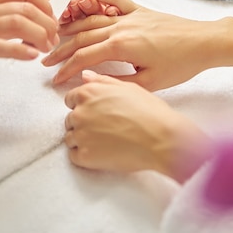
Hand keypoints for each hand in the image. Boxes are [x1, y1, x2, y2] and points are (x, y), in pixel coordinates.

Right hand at [0, 0, 58, 89]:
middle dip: (47, 23)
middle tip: (53, 39)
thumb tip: (32, 19)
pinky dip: (21, 51)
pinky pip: (2, 46)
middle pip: (26, 7)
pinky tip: (31, 57)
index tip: (51, 19)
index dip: (45, 3)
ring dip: (39, 36)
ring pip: (18, 22)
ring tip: (45, 48)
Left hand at [24, 0, 120, 21]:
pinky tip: (64, 10)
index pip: (113, 4)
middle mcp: (93, 4)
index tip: (108, 9)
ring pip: (84, 22)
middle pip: (99, 15)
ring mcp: (78, 12)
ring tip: (72, 2)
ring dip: (78, 13)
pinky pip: (66, 23)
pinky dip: (66, 17)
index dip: (112, 8)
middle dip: (91, 8)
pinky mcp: (63, 17)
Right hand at [42, 0, 228, 90]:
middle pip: (81, 37)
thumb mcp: (148, 82)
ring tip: (56, 36)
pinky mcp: (139, 10)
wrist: (204, 42)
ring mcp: (129, 16)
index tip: (53, 79)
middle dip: (61, 50)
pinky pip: (112, 2)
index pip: (83, 58)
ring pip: (91, 20)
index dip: (66, 69)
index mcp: (121, 45)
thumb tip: (88, 80)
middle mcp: (121, 27)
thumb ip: (115, 81)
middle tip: (46, 59)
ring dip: (71, 28)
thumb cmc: (180, 64)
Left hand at [64, 70, 207, 181]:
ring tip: (106, 142)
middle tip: (106, 129)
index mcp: (88, 93)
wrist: (161, 138)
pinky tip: (103, 153)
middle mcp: (80, 112)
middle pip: (70, 119)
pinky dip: (86, 157)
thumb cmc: (150, 111)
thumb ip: (102, 81)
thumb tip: (85, 76)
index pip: (71, 99)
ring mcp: (81, 135)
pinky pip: (75, 156)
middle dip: (84, 124)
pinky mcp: (85, 156)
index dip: (84, 106)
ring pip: (71, 138)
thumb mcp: (128, 88)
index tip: (97, 113)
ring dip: (84, 140)